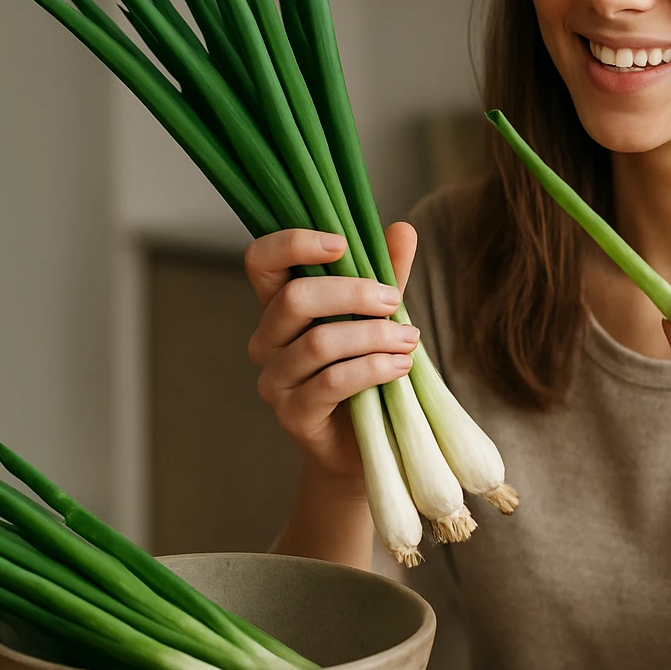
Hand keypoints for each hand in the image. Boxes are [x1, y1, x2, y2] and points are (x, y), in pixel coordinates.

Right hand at [244, 224, 419, 483]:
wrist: (368, 441)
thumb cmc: (367, 369)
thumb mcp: (380, 315)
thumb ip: (387, 273)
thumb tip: (403, 228)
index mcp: (279, 306)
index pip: (260, 261)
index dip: (293, 243)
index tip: (341, 242)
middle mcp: (267, 340)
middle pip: (295, 299)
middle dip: (353, 293)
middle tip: (394, 301)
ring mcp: (275, 380)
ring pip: (318, 343)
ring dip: (373, 336)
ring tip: (410, 340)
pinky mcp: (292, 415)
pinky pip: (331, 382)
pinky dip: (372, 369)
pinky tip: (400, 367)